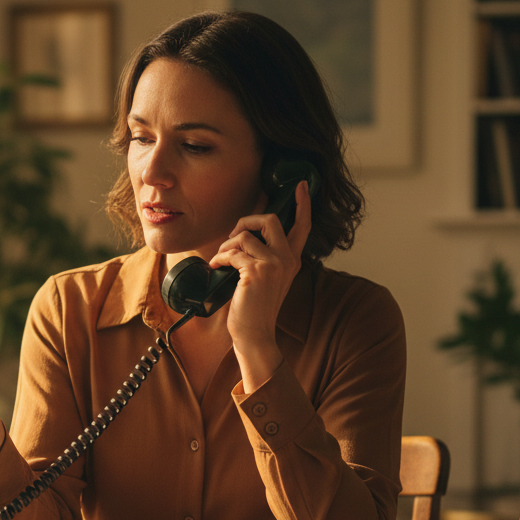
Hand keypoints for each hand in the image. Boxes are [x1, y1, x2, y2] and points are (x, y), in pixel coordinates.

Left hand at [209, 180, 311, 389]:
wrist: (254, 334)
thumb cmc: (254, 308)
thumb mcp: (266, 279)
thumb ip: (264, 257)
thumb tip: (242, 234)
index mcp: (292, 260)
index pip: (303, 226)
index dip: (302, 204)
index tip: (300, 185)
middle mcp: (287, 259)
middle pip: (269, 219)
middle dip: (246, 222)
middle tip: (234, 237)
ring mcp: (273, 265)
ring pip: (245, 235)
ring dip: (226, 245)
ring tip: (221, 260)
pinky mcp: (256, 272)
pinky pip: (232, 251)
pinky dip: (219, 257)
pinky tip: (216, 268)